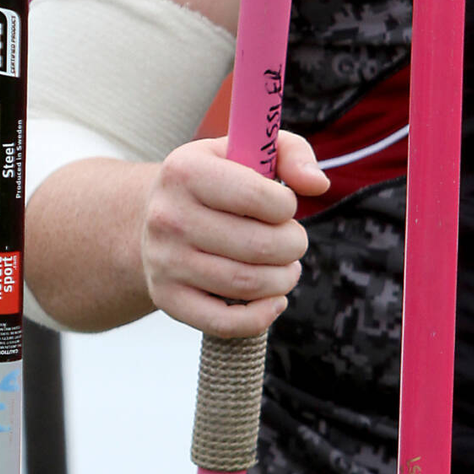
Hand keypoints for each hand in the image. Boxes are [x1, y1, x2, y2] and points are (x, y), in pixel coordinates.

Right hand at [140, 130, 329, 337]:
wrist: (156, 217)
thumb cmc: (215, 181)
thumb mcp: (246, 149)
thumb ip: (291, 153)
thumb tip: (318, 184)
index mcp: (185, 171)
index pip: (259, 197)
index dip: (287, 205)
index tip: (283, 206)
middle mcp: (168, 217)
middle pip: (260, 246)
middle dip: (293, 245)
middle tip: (293, 241)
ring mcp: (164, 261)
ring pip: (248, 284)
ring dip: (284, 279)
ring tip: (286, 267)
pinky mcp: (167, 298)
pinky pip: (225, 323)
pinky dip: (262, 317)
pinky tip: (274, 300)